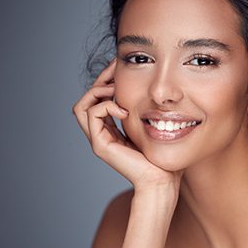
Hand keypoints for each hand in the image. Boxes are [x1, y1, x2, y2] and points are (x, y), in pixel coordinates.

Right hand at [73, 59, 181, 190]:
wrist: (163, 180)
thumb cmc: (164, 157)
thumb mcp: (157, 127)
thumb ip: (150, 113)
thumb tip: (159, 93)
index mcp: (114, 129)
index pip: (100, 99)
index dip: (108, 80)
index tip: (121, 67)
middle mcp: (103, 133)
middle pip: (88, 99)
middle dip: (102, 80)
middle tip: (117, 70)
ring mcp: (100, 140)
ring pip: (82, 105)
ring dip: (99, 91)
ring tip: (118, 90)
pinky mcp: (101, 145)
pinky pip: (91, 114)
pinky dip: (105, 105)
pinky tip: (125, 109)